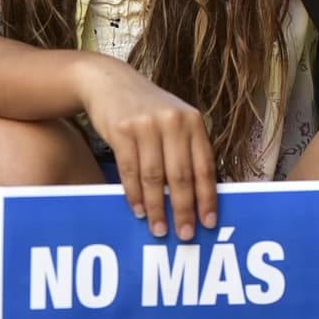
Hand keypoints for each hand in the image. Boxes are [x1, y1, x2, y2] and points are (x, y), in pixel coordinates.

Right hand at [79, 56, 216, 239]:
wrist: (109, 82)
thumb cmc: (146, 109)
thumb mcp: (174, 120)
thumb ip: (186, 149)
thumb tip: (197, 196)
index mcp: (193, 122)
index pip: (205, 166)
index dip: (207, 198)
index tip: (208, 222)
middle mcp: (173, 122)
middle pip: (181, 176)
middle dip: (183, 210)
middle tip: (184, 235)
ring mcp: (146, 125)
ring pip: (154, 177)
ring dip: (157, 208)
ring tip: (159, 229)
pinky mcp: (122, 130)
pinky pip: (130, 171)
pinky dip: (134, 194)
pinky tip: (138, 210)